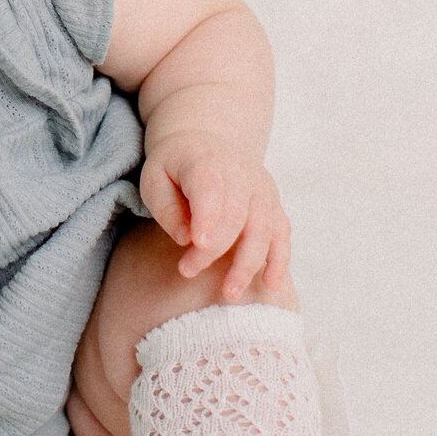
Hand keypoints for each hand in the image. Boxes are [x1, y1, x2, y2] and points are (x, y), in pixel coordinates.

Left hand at [139, 130, 293, 303]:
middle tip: (188, 271)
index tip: (196, 245)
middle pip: (237, 215)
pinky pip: (282, 233)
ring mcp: (262, 189)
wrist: (203, 143)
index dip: (207, 218)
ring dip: (248, 263)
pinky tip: (271, 283)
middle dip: (215, 249)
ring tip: (230, 292)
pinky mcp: (273, 204)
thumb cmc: (174, 168)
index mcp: (207, 161)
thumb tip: (185, 239)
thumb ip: (166, 208)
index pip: (211, 191)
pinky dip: (279, 259)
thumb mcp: (154, 179)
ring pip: (264, 228)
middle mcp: (241, 172)